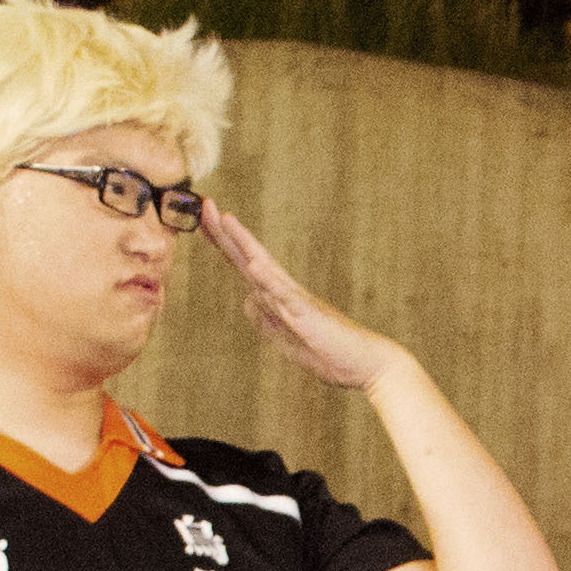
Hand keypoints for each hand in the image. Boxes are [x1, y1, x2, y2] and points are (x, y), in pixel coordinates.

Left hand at [202, 199, 406, 391]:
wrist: (366, 365)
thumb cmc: (332, 354)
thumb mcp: (288, 341)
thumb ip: (267, 322)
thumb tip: (248, 299)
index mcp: (279, 299)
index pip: (245, 266)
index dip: (224, 244)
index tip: (204, 222)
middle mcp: (286, 292)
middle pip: (249, 257)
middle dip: (225, 233)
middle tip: (205, 205)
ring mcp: (296, 301)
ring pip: (265, 267)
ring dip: (245, 244)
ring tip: (226, 220)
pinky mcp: (307, 314)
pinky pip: (285, 294)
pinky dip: (268, 278)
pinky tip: (253, 263)